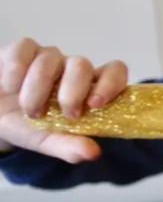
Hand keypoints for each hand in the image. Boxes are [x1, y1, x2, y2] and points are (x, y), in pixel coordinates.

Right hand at [0, 38, 127, 162]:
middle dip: (73, 91)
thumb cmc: (25, 125)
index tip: (96, 104)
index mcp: (86, 88)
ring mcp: (47, 57)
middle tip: (66, 115)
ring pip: (51, 58)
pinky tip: (9, 87)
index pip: (114, 71)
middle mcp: (70, 68)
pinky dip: (16, 71)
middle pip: (82, 64)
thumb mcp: (46, 140)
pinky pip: (24, 49)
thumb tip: (93, 153)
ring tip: (29, 110)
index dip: (111, 82)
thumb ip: (69, 146)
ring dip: (37, 88)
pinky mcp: (22, 50)